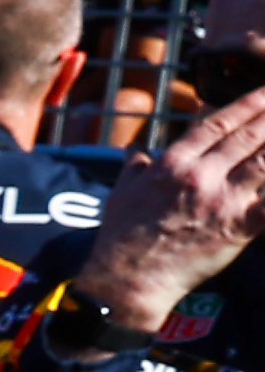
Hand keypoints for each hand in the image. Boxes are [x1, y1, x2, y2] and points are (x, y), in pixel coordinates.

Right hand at [81, 86, 264, 330]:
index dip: (244, 105)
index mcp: (172, 164)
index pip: (215, 124)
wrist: (129, 279)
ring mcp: (222, 201)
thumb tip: (135, 150)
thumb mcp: (121, 192)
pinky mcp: (239, 227)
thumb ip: (134, 166)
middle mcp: (200, 176)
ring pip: (263, 162)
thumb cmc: (122, 237)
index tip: (262, 92)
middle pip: (246, 136)